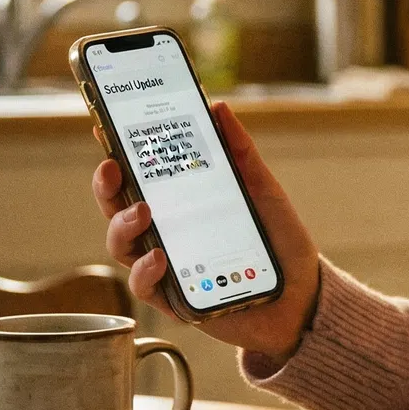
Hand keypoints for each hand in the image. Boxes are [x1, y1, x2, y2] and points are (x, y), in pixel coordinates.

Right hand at [93, 101, 321, 362]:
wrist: (303, 296)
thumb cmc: (278, 243)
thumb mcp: (262, 191)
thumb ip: (240, 153)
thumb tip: (219, 109)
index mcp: (180, 204)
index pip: (139, 176)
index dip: (116, 153)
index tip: (105, 127)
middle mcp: (165, 233)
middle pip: (117, 208)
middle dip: (107, 186)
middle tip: (112, 167)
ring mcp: (166, 267)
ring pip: (122, 245)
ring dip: (122, 225)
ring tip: (142, 211)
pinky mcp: (174, 300)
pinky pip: (145, 286)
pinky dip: (146, 271)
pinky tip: (159, 258)